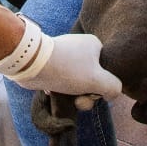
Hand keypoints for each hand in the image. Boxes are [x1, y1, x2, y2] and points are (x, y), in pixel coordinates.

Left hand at [0, 25, 122, 101]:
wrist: (32, 64)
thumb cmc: (68, 69)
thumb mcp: (99, 80)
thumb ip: (114, 87)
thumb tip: (111, 94)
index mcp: (94, 45)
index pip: (107, 70)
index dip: (102, 86)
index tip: (93, 93)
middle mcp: (81, 47)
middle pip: (92, 78)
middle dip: (86, 94)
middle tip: (77, 100)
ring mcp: (65, 55)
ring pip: (77, 81)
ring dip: (73, 95)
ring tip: (65, 97)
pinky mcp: (51, 63)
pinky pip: (63, 80)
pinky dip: (60, 88)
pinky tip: (53, 91)